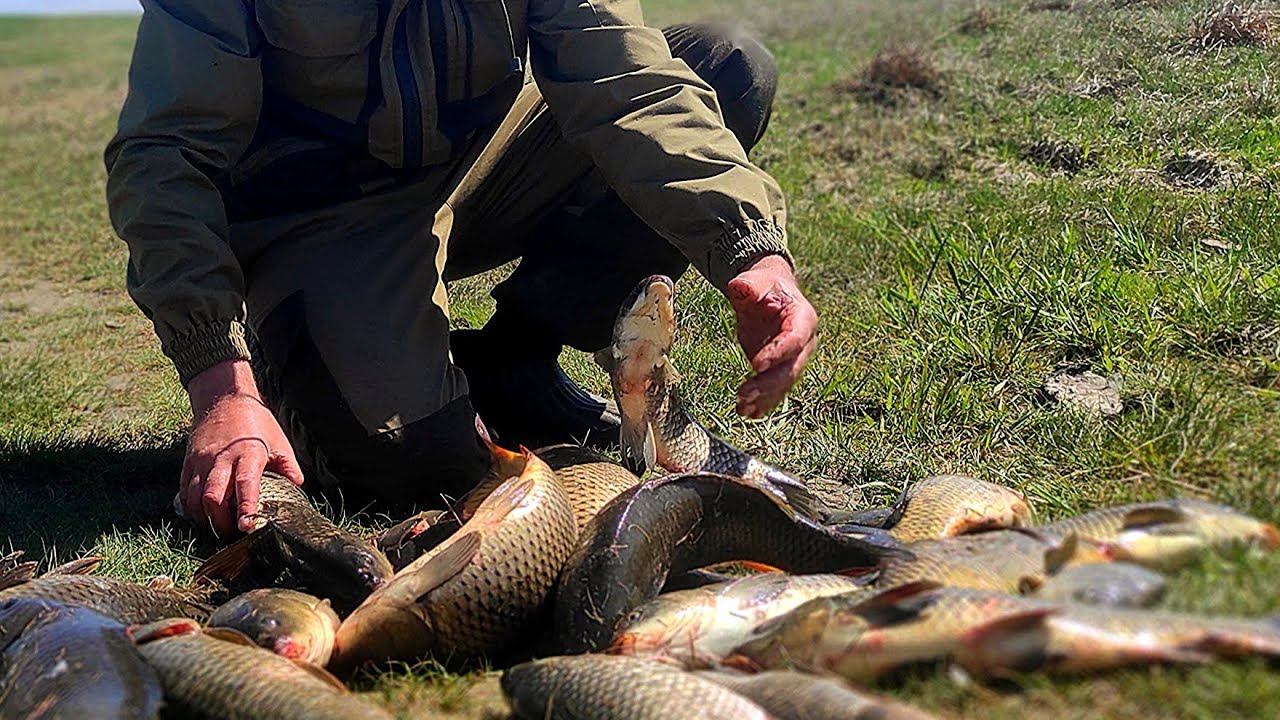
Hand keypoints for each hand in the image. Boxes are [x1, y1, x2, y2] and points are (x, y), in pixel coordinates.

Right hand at [182, 360, 302, 535]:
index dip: (246, 508)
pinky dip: (191, 507)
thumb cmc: (256, 422)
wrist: (223, 399)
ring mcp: (200, 461)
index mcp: (248, 453)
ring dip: (204, 518)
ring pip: (194, 498)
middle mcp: (220, 459)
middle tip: (232, 532)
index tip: (247, 527)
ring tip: (218, 525)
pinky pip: (184, 491)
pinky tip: (202, 513)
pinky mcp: (188, 462)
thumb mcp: (278, 440)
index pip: (245, 484)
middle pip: (212, 498)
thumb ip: (288, 465)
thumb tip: (297, 486)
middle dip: (220, 521)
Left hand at [725, 255, 818, 417]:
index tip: (756, 365)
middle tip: (744, 393)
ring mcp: (794, 359)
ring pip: (783, 384)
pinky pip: (775, 390)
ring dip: (763, 398)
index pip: (795, 339)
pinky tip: (746, 413)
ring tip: (741, 408)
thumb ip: (748, 285)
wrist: (769, 294)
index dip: (778, 353)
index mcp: (803, 318)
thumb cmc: (765, 285)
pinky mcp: (781, 369)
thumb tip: (740, 288)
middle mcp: (805, 343)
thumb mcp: (756, 280)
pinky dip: (762, 403)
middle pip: (791, 368)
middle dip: (768, 384)